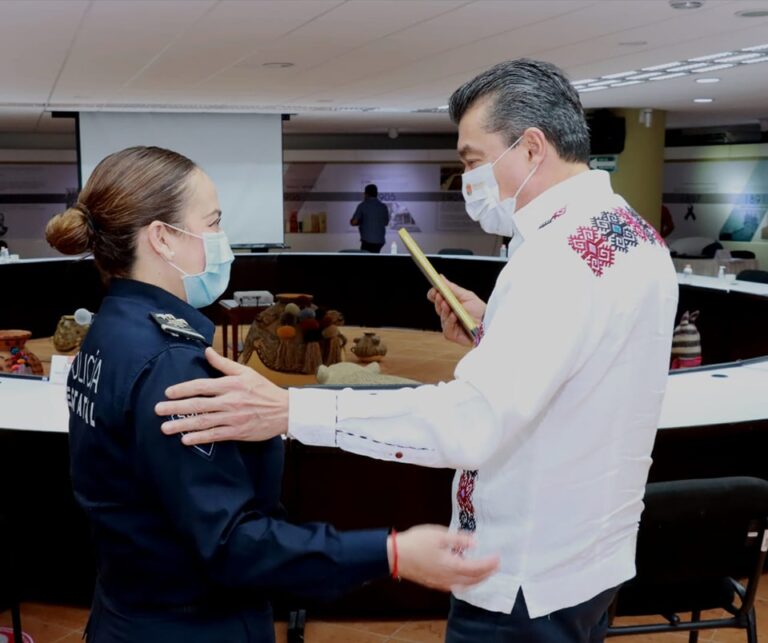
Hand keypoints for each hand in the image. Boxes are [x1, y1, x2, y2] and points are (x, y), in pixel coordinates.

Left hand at [155, 347, 288, 444]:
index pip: (202, 385)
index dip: (183, 389)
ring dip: (183, 425)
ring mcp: (233, 418)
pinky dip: (200, 438)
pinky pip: (215, 435)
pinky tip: (185, 440)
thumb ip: (224, 364)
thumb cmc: (264, 390)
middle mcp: (230, 401)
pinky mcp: (237, 432)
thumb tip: (207, 351)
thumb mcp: (246, 372)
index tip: (168, 392)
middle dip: (175, 407)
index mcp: (231, 384)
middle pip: (198, 404)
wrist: (285, 410)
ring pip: (203, 421)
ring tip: (165, 428)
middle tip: (157, 410)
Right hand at [389, 525, 498, 590]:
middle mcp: (448, 578)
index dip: (488, 564)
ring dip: (478, 580)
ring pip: (465, 585)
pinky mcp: (434, 583)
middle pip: (473, 580)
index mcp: (451, 565)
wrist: (395, 555)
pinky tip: (465, 577)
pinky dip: (466, 583)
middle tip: (496, 566)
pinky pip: (455, 586)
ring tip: (485, 572)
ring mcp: (440, 582)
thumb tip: (475, 543)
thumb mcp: (439, 535)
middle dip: (487, 573)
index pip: (476, 568)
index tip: (498, 557)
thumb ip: (459, 540)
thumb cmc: (416, 542)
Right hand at [427, 275, 485, 346]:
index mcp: (450, 304)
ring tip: (448, 305)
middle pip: (437, 307)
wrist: (489, 323)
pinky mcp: (452, 335)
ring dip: (444, 311)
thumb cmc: (479, 310)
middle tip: (440, 295)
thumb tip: (441, 278)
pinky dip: (449, 322)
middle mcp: (448, 314)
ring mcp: (449, 325)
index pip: (437, 299)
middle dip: (438, 301)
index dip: (434, 294)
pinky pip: (446, 329)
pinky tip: (453, 316)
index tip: (434, 289)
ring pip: (441, 318)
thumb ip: (452, 288)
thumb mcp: (466, 296)